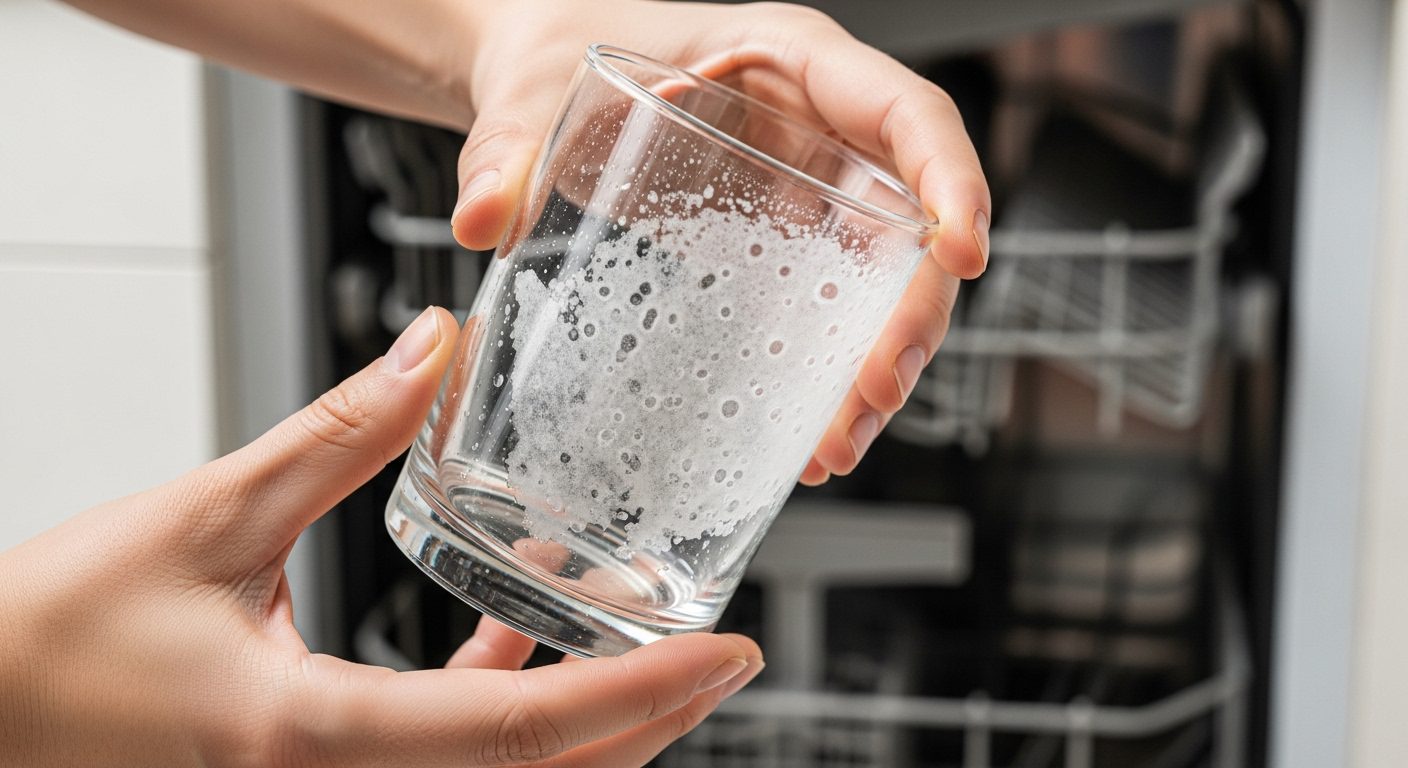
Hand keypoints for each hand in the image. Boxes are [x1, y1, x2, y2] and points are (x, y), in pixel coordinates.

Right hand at [0, 307, 762, 767]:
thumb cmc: (50, 638)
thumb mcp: (207, 519)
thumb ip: (337, 435)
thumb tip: (434, 351)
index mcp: (308, 741)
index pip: (521, 737)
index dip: (643, 695)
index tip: (730, 654)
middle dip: (646, 721)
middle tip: (722, 653)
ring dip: (586, 721)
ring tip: (643, 638)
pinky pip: (438, 765)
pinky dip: (498, 716)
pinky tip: (517, 647)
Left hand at [450, 0, 990, 484]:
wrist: (535, 63)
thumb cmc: (559, 40)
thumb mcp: (536, 87)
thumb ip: (505, 148)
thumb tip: (483, 218)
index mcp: (789, 59)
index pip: (907, 112)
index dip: (951, 179)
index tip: (962, 250)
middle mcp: (815, 126)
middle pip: (906, 220)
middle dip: (909, 313)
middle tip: (873, 395)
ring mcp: (803, 186)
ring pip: (877, 278)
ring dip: (873, 362)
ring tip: (836, 443)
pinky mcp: (775, 236)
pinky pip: (827, 302)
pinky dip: (826, 368)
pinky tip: (805, 432)